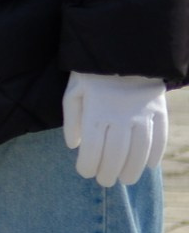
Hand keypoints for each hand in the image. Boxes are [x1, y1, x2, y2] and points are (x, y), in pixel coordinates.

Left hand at [64, 71, 168, 187]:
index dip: (89, 165)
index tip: (85, 172)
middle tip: (105, 181)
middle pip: (117, 153)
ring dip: (133, 168)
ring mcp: (143, 114)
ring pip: (140, 150)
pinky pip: (160, 136)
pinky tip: (149, 165)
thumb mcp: (74, 92)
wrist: (123, 51)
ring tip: (126, 179)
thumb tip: (74, 146)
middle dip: (109, 172)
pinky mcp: (159, 110)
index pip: (93, 148)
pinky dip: (155, 153)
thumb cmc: (91, 74)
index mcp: (97, 112)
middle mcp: (121, 116)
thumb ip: (72, 120)